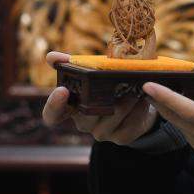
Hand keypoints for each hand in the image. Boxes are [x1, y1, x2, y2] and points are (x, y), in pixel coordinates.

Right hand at [42, 51, 157, 144]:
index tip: (62, 90)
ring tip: (136, 88)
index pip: (52, 114)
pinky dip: (138, 110)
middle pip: (88, 113)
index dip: (54, 105)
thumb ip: (74, 65)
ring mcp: (102, 133)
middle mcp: (84, 123)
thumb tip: (50, 56)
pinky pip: (130, 124)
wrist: (137, 104)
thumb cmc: (109, 86)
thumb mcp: (94, 74)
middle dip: (103, 96)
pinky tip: (143, 100)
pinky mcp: (121, 138)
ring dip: (126, 100)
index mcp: (72, 108)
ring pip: (112, 116)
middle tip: (117, 82)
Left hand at [143, 55, 193, 164]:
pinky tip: (181, 105)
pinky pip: (187, 131)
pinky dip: (181, 116)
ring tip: (165, 91)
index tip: (150, 86)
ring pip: (181, 125)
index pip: (192, 111)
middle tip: (147, 84)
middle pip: (179, 119)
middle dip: (161, 102)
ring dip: (171, 108)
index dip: (169, 98)